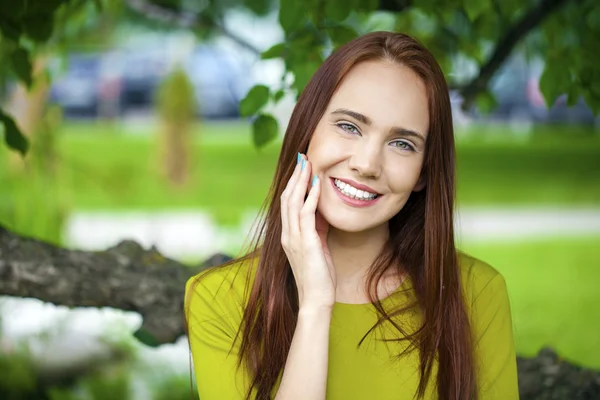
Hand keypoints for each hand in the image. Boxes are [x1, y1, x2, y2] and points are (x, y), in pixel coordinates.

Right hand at [280, 154, 335, 309]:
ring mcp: (294, 238)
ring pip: (294, 202)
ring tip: (307, 163)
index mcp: (289, 235)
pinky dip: (311, 197)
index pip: (288, 203)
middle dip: (295, 176)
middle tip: (302, 157)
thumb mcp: (317, 247)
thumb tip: (321, 212)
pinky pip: (306, 214)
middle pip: (288, 198)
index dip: (293, 184)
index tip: (300, 167)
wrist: (315, 300)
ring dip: (301, 181)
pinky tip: (316, 184)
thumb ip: (316, 230)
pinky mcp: (305, 243)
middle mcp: (288, 234)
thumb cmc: (318, 277)